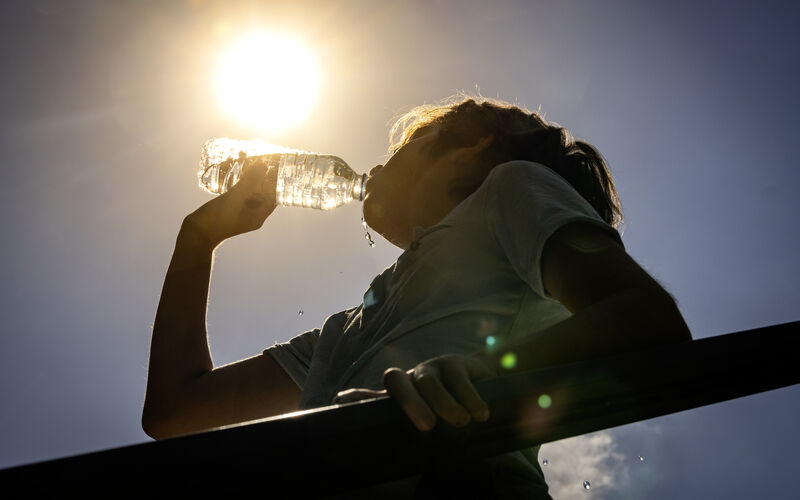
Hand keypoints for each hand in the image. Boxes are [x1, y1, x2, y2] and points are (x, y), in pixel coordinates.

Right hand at [185, 155, 278, 247]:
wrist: (194, 235)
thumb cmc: (216, 220)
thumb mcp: (235, 198)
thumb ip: (249, 182)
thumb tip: (265, 166)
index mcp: (259, 216)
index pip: (274, 195)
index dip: (276, 179)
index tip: (275, 163)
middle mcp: (252, 214)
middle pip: (262, 190)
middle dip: (259, 173)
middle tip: (257, 156)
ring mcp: (241, 211)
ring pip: (248, 189)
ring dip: (246, 174)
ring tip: (242, 156)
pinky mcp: (229, 208)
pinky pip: (237, 191)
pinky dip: (235, 179)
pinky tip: (230, 166)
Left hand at [333, 354, 495, 431]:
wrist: (481, 379)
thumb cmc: (445, 400)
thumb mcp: (420, 408)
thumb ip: (388, 409)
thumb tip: (343, 403)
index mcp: (401, 391)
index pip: (375, 394)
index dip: (360, 397)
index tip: (343, 402)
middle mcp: (413, 376)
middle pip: (399, 382)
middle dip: (410, 403)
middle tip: (428, 426)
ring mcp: (433, 367)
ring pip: (429, 383)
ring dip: (446, 404)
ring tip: (462, 422)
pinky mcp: (456, 363)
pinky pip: (459, 380)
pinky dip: (470, 398)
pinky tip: (481, 413)